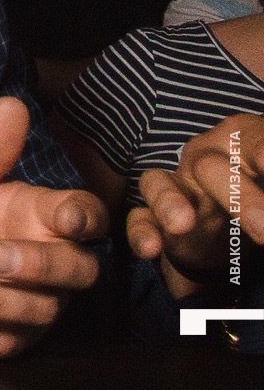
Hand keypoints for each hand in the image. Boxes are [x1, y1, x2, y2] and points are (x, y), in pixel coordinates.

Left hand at [0, 96, 107, 356]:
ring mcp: (38, 307)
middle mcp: (57, 267)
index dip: (82, 218)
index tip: (66, 216)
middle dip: (35, 266)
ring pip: (34, 313)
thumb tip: (10, 102)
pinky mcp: (10, 339)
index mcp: (52, 220)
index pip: (87, 217)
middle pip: (73, 271)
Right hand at [127, 113, 263, 297]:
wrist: (233, 229)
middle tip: (262, 228)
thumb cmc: (258, 193)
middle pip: (209, 167)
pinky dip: (141, 233)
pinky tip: (151, 249)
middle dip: (237, 196)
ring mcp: (174, 186)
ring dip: (168, 203)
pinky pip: (139, 219)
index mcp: (239, 141)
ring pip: (160, 185)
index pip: (253, 140)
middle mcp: (202, 157)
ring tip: (181, 225)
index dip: (263, 153)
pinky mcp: (153, 216)